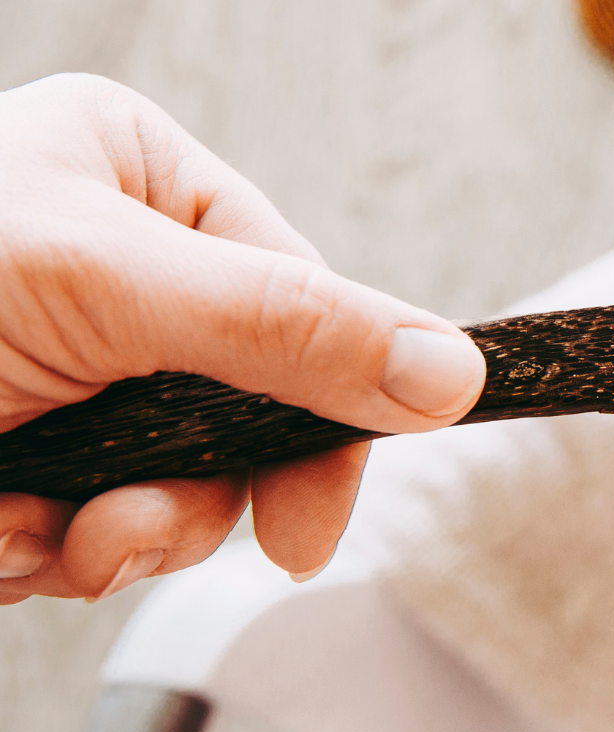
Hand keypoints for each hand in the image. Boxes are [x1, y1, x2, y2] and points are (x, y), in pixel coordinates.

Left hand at [0, 74, 485, 601]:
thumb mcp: (101, 284)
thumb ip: (286, 328)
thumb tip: (452, 369)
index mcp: (136, 177)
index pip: (299, 296)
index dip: (322, 412)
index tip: (311, 521)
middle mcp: (108, 267)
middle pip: (243, 404)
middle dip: (188, 490)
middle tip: (130, 530)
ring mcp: (63, 366)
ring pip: (171, 481)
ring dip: (113, 535)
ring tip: (35, 531)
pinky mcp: (16, 453)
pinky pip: (86, 526)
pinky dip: (42, 555)